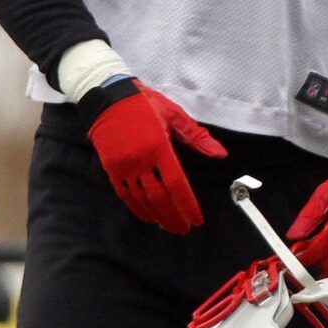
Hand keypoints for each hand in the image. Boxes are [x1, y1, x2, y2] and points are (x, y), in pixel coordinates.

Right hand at [82, 79, 225, 233]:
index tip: (196, 220)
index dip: (187, 205)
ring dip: (157, 216)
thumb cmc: (144, 104)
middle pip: (160, 197)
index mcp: (159, 147)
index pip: (177, 184)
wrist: (107, 97)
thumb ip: (197, 137)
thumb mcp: (174, 115)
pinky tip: (147, 216)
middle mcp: (141, 160)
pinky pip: (125, 194)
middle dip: (173, 216)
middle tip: (183, 229)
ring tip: (168, 227)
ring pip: (142, 199)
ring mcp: (124, 166)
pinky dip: (137, 208)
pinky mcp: (111, 168)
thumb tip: (220, 154)